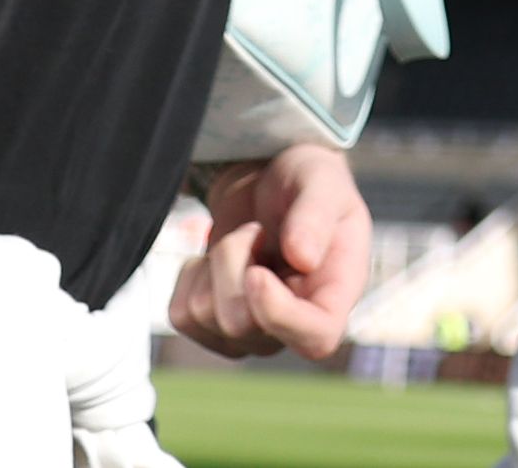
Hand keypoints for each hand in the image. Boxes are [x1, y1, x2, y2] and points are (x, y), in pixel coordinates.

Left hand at [175, 143, 369, 360]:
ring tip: (243, 239)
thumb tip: (303, 259)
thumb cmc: (305, 183)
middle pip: (241, 325)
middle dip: (232, 260)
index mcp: (336, 295)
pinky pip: (181, 315)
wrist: (269, 183)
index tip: (255, 272)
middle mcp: (295, 325)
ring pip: (205, 316)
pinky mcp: (215, 328)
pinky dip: (189, 277)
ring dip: (214, 262)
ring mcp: (254, 333)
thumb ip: (316, 214)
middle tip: (254, 228)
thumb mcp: (321, 179)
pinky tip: (216, 260)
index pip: (316, 339)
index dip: (279, 315)